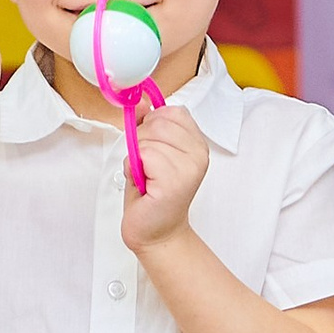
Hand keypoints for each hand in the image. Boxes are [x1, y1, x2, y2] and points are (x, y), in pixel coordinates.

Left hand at [121, 103, 210, 251]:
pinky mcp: (175, 181)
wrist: (156, 232)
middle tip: (147, 167)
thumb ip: (145, 124)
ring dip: (137, 157)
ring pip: (148, 138)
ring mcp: (190, 167)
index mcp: (197, 143)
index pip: (171, 111)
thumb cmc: (152, 195)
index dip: (152, 126)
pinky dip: (134, 168)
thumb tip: (139, 101)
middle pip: (157, 121)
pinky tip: (144, 185)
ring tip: (146, 177)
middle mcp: (199, 153)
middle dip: (141, 142)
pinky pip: (144, 154)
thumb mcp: (148, 151)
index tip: (152, 148)